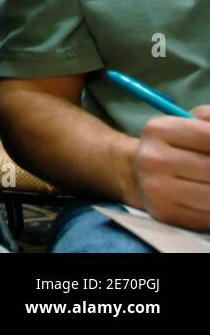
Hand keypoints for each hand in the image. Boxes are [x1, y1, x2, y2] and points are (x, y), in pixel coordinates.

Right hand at [133, 104, 209, 230]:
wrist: (132, 174)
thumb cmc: (169, 146)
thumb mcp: (184, 123)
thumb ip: (208, 119)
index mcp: (158, 130)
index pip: (209, 136)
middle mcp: (153, 159)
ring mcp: (157, 189)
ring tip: (208, 179)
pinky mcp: (166, 214)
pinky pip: (206, 215)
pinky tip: (206, 197)